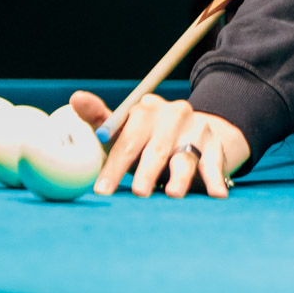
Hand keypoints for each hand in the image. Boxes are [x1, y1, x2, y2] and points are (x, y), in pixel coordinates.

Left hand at [70, 91, 249, 199]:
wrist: (192, 130)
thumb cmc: (147, 137)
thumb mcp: (125, 128)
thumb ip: (100, 118)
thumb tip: (75, 98)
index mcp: (145, 111)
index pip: (127, 140)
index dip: (114, 166)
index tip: (103, 190)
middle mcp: (172, 116)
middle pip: (157, 148)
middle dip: (146, 170)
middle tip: (139, 191)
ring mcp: (195, 130)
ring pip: (185, 157)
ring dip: (179, 177)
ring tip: (172, 193)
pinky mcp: (215, 146)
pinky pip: (214, 165)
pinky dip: (215, 180)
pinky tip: (217, 194)